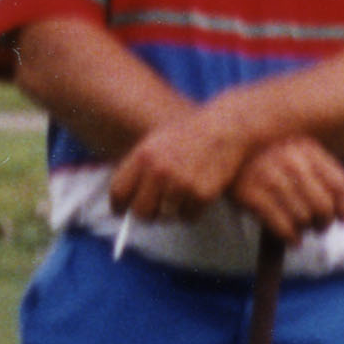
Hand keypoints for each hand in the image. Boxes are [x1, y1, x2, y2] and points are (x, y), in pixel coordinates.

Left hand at [103, 97, 261, 224]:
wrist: (225, 127)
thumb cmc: (189, 135)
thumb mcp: (156, 142)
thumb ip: (139, 168)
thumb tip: (124, 201)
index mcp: (143, 156)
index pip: (119, 192)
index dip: (118, 206)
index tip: (122, 212)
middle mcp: (160, 171)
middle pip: (140, 212)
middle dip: (146, 215)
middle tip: (153, 212)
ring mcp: (182, 184)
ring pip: (165, 217)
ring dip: (170, 212)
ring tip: (179, 196)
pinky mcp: (202, 194)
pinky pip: (188, 217)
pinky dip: (191, 211)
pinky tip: (196, 193)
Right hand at [229, 135, 343, 240]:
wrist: (220, 144)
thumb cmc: (264, 151)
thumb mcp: (296, 149)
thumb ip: (323, 169)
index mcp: (306, 148)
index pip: (338, 183)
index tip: (343, 217)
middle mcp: (291, 162)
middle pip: (323, 204)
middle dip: (325, 222)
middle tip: (321, 227)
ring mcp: (270, 178)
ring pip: (303, 217)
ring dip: (307, 230)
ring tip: (303, 231)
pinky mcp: (250, 195)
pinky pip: (281, 225)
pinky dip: (291, 238)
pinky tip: (293, 240)